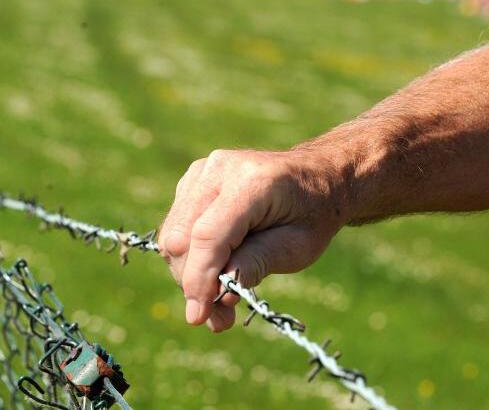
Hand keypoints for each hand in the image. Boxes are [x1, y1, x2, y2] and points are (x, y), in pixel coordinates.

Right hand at [158, 149, 347, 331]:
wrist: (316, 176)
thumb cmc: (312, 213)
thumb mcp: (299, 246)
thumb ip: (257, 264)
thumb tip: (219, 294)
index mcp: (253, 181)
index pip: (208, 234)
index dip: (199, 278)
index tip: (197, 316)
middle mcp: (220, 169)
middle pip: (183, 238)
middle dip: (194, 284)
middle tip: (219, 319)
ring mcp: (202, 172)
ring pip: (172, 236)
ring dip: (188, 275)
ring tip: (218, 302)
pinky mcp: (192, 181)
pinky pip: (176, 228)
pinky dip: (189, 258)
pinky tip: (214, 273)